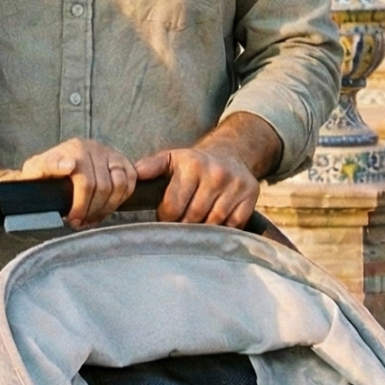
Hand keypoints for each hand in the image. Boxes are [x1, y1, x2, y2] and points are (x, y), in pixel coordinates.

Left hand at [8, 137, 136, 226]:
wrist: (55, 165)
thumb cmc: (45, 172)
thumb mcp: (35, 169)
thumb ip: (47, 166)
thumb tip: (68, 165)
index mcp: (73, 149)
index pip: (85, 181)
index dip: (80, 205)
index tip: (73, 219)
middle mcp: (94, 148)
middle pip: (103, 187)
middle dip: (91, 211)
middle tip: (80, 223)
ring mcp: (109, 153)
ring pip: (119, 185)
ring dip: (107, 207)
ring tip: (93, 217)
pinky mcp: (121, 160)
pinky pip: (130, 181)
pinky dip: (121, 197)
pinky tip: (106, 206)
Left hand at [138, 145, 259, 226]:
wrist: (229, 154)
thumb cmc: (192, 163)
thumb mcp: (170, 159)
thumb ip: (150, 166)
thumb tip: (134, 174)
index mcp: (192, 164)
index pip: (173, 207)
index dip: (166, 217)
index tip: (166, 217)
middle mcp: (215, 173)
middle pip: (193, 217)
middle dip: (183, 226)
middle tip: (179, 225)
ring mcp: (235, 185)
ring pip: (213, 223)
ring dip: (201, 230)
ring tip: (195, 225)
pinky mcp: (250, 196)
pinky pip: (233, 225)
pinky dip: (222, 229)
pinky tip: (214, 223)